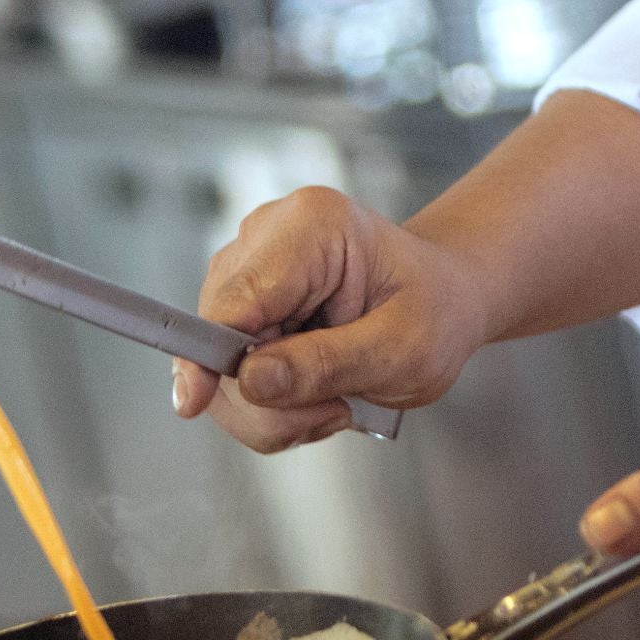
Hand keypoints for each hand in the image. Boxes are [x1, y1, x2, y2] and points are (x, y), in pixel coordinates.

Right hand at [175, 187, 488, 452]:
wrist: (444, 299)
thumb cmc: (435, 311)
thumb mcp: (402, 351)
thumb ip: (326, 365)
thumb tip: (250, 381)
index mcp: (312, 228)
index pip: (233, 299)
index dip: (210, 357)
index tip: (195, 401)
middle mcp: (268, 235)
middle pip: (217, 336)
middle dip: (267, 398)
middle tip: (334, 411)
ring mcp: (250, 268)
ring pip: (216, 362)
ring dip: (271, 407)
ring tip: (335, 402)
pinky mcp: (244, 302)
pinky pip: (232, 370)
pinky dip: (271, 401)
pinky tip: (317, 394)